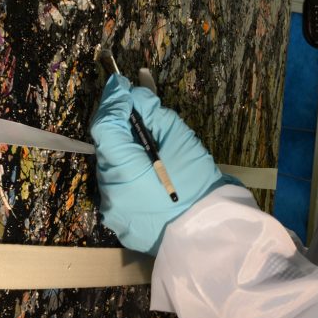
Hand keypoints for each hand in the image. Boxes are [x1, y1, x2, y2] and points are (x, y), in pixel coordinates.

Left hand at [90, 74, 232, 254]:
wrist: (211, 234)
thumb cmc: (200, 184)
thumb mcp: (182, 141)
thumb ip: (154, 115)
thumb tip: (135, 97)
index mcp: (125, 169)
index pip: (105, 125)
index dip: (112, 102)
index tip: (120, 84)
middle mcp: (109, 191)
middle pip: (107, 148)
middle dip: (119, 127)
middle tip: (138, 111)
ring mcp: (111, 211)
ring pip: (112, 170)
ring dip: (124, 154)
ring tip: (149, 149)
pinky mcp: (118, 223)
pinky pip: (119, 190)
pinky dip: (129, 177)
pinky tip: (149, 175)